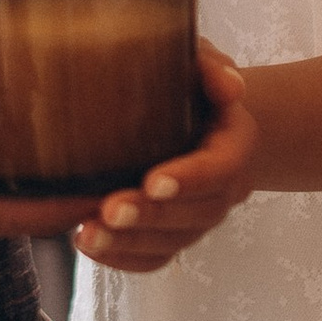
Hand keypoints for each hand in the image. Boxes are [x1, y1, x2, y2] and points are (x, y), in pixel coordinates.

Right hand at [0, 49, 103, 240]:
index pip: (7, 212)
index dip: (67, 203)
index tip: (122, 188)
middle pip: (19, 203)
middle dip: (76, 188)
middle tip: (142, 154)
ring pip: (2, 185)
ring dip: (51, 168)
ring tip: (116, 133)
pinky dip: (15, 145)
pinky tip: (47, 113)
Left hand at [72, 47, 254, 273]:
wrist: (193, 114)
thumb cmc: (190, 82)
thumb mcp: (199, 60)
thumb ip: (211, 67)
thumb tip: (231, 87)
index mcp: (235, 144)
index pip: (221, 168)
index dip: (190, 179)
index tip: (153, 181)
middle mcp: (222, 189)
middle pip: (195, 214)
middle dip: (151, 216)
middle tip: (109, 210)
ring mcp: (197, 218)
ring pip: (172, 243)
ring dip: (129, 243)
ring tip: (87, 233)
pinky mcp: (172, 236)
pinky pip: (154, 260)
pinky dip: (122, 259)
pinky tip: (87, 244)